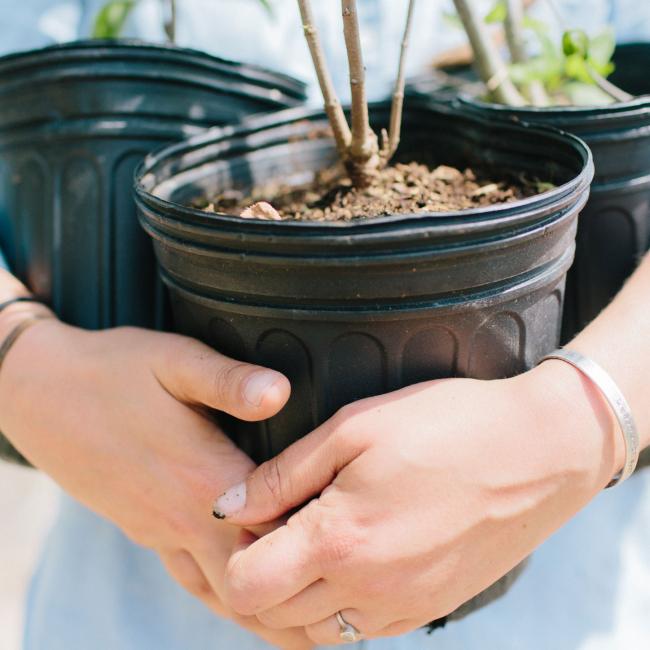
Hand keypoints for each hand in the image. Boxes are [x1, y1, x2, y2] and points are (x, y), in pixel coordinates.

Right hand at [0, 314, 311, 649]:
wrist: (40, 393)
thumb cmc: (112, 371)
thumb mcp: (173, 360)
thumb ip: (229, 381)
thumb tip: (281, 392)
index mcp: (202, 478)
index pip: (272, 537)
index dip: (314, 554)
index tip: (355, 561)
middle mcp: (183, 517)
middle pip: (249, 583)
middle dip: (295, 599)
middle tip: (342, 604)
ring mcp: (159, 529)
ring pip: (217, 592)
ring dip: (261, 608)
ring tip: (306, 622)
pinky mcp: (143, 527)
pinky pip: (188, 578)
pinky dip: (222, 595)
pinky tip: (241, 594)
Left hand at [215, 363, 623, 643]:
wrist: (541, 452)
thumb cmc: (445, 426)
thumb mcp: (355, 428)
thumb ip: (284, 474)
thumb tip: (228, 506)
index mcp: (339, 540)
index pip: (244, 586)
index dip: (233, 550)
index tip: (251, 513)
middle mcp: (367, 589)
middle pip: (273, 614)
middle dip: (259, 573)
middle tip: (277, 523)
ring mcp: (402, 607)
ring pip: (315, 630)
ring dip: (297, 594)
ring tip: (313, 539)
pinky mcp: (430, 608)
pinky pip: (361, 630)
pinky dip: (339, 604)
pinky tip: (354, 557)